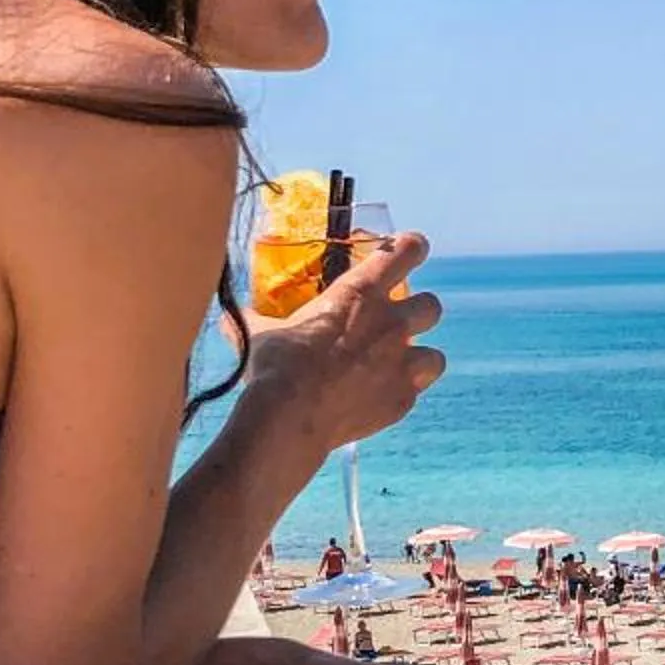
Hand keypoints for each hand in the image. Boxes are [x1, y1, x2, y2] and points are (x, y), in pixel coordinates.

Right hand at [240, 233, 447, 458]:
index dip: (412, 247)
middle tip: (397, 321)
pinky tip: (379, 397)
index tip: (410, 248)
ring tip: (398, 365)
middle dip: (418, 311)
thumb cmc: (276, 365)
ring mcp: (402, 364)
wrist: (292, 417)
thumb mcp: (262, 332)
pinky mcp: (402, 400)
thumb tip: (229, 318)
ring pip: (435, 355)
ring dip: (420, 357)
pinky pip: (415, 392)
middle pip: (431, 305)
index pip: (406, 251)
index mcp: (361, 292)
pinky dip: (401, 393)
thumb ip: (255, 319)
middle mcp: (391, 323)